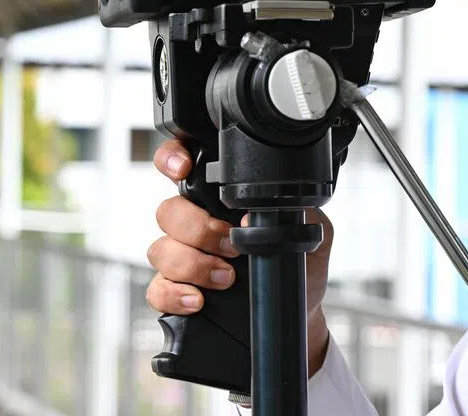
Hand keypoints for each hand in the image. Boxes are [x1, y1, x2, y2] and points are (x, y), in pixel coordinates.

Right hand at [145, 139, 335, 373]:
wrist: (299, 308)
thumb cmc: (300, 263)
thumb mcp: (309, 228)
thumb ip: (291, 210)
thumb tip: (254, 215)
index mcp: (222, 201)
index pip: (185, 169)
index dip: (172, 159)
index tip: (183, 169)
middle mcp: (197, 225)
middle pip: (168, 212)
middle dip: (197, 228)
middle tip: (230, 245)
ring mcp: (183, 258)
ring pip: (160, 249)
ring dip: (193, 263)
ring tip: (226, 277)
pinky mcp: (177, 291)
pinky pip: (158, 289)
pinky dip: (175, 294)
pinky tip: (199, 299)